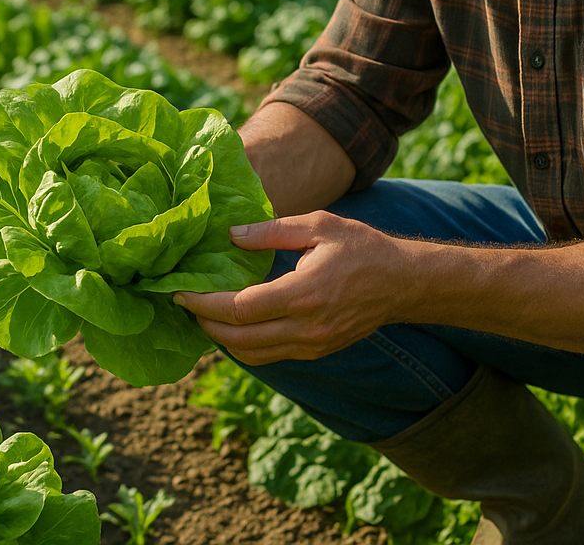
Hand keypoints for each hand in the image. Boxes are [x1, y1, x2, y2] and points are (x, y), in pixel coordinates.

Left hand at [174, 211, 412, 364]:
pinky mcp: (317, 351)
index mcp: (303, 294)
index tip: (180, 293)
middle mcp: (306, 328)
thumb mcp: (318, 226)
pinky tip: (235, 326)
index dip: (204, 304)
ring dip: (222, 340)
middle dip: (205, 324)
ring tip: (204, 316)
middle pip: (239, 340)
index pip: (239, 309)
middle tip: (184, 305)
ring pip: (252, 355)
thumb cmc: (361, 247)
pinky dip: (245, 347)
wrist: (403, 283)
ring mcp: (312, 345)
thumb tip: (231, 235)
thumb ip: (271, 231)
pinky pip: (270, 357)